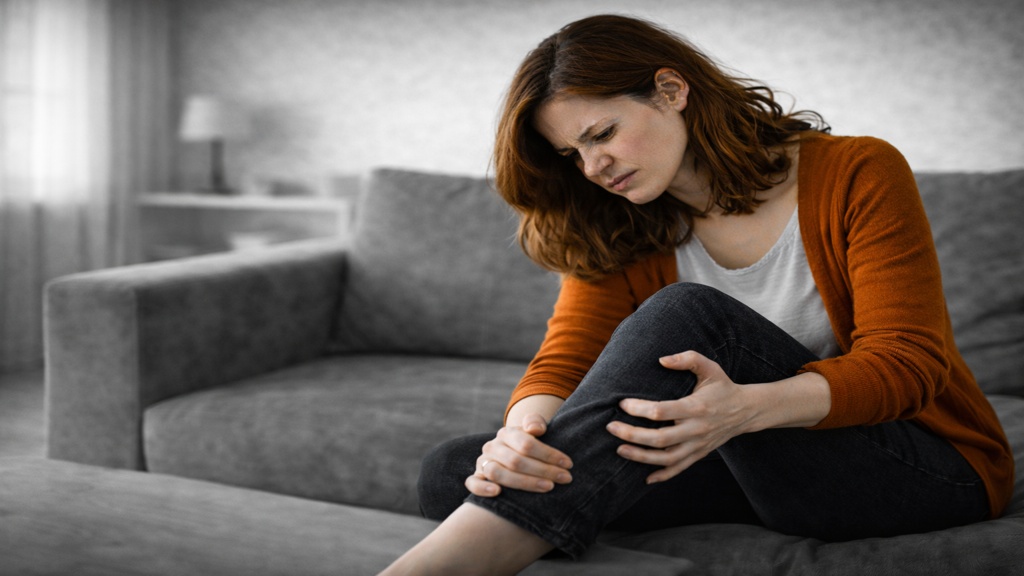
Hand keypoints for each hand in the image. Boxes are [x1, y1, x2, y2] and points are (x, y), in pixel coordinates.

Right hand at [465, 413, 573, 497]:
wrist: (515, 454)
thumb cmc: (531, 444)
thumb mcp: (535, 428)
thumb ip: (535, 422)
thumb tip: (535, 429)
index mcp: (506, 433)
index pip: (526, 443)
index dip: (548, 454)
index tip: (567, 464)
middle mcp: (492, 447)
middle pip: (515, 461)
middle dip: (543, 470)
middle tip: (564, 479)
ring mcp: (483, 462)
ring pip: (497, 473)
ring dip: (524, 482)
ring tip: (547, 487)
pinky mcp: (476, 477)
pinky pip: (472, 483)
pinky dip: (482, 489)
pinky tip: (498, 492)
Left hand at [605, 350, 754, 483]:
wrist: (746, 411)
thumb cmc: (722, 387)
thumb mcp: (710, 367)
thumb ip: (687, 359)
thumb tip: (661, 360)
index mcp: (697, 407)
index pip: (662, 411)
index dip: (639, 409)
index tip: (622, 404)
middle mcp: (697, 429)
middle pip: (660, 439)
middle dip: (632, 435)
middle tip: (611, 427)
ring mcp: (698, 445)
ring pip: (667, 459)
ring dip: (641, 457)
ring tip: (620, 449)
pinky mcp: (699, 454)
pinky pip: (679, 469)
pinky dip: (662, 475)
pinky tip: (645, 477)